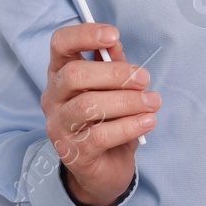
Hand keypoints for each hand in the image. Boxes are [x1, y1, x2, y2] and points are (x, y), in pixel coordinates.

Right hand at [41, 22, 158, 205]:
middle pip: (74, 75)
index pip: (60, 44)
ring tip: (152, 102)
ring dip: (127, 101)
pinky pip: (101, 135)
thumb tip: (115, 43)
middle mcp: (53, 98)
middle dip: (114, 73)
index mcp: (60, 73)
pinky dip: (129, 125)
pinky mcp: (73, 153)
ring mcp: (59, 126)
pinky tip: (147, 121)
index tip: (113, 35)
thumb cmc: (108, 121)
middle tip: (143, 78)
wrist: (104, 170)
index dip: (84, 35)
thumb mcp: (112, 89)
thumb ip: (111, 64)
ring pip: (88, 106)